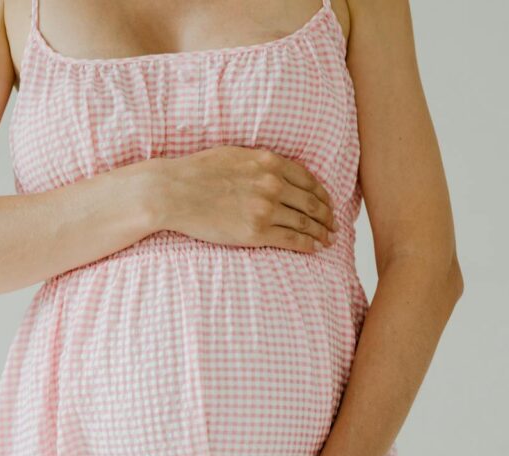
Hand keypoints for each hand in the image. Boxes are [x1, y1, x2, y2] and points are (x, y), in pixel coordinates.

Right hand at [148, 146, 337, 253]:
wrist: (174, 192)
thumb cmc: (196, 173)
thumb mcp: (234, 155)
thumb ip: (260, 162)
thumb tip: (275, 168)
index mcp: (269, 162)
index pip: (308, 179)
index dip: (323, 194)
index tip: (328, 203)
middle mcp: (272, 184)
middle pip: (312, 202)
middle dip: (327, 215)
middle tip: (335, 225)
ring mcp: (266, 209)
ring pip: (306, 223)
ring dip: (322, 232)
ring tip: (329, 239)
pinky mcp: (256, 232)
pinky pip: (292, 240)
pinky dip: (309, 245)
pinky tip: (315, 248)